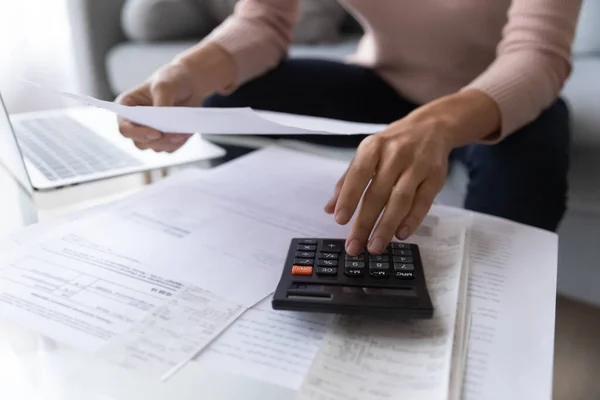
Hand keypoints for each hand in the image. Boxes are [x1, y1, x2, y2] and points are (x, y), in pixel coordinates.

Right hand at [116, 42, 235, 151]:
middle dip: (159, 141)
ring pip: (155, 147)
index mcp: (127, 107)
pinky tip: (186, 132)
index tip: (157, 133)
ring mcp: (149, 131)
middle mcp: (135, 122)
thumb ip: (161, 104)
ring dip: (170, 142)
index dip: (138, 133)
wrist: (190, 83)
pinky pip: (169, 148)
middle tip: (176, 134)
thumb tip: (163, 123)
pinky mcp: (164, 138)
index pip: (124, 128)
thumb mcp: (164, 86)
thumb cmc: (172, 79)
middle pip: (140, 143)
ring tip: (184, 131)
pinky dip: (179, 143)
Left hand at [324, 114, 451, 254]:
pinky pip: (423, 202)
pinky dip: (412, 220)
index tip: (339, 220)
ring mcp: (418, 165)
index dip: (348, 197)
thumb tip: (330, 209)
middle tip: (354, 246)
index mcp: (373, 147)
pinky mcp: (436, 177)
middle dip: (365, 222)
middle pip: (378, 193)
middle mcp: (396, 154)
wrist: (431, 127)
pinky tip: (400, 235)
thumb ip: (348, 180)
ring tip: (375, 246)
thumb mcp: (367, 154)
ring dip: (386, 226)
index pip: (358, 174)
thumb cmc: (392, 144)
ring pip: (401, 200)